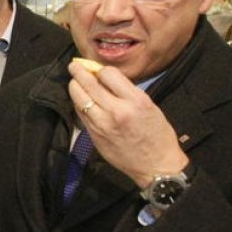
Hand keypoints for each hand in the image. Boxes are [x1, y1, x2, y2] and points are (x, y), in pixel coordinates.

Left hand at [67, 61, 188, 187]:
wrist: (156, 166)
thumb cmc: (157, 135)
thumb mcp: (150, 106)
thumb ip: (127, 92)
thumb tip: (106, 78)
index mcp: (135, 101)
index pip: (108, 73)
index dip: (100, 69)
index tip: (98, 69)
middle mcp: (116, 111)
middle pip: (88, 83)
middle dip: (78, 71)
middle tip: (74, 66)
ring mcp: (102, 124)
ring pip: (78, 97)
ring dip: (75, 86)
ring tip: (75, 81)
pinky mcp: (94, 135)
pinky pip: (80, 113)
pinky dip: (78, 103)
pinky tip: (81, 99)